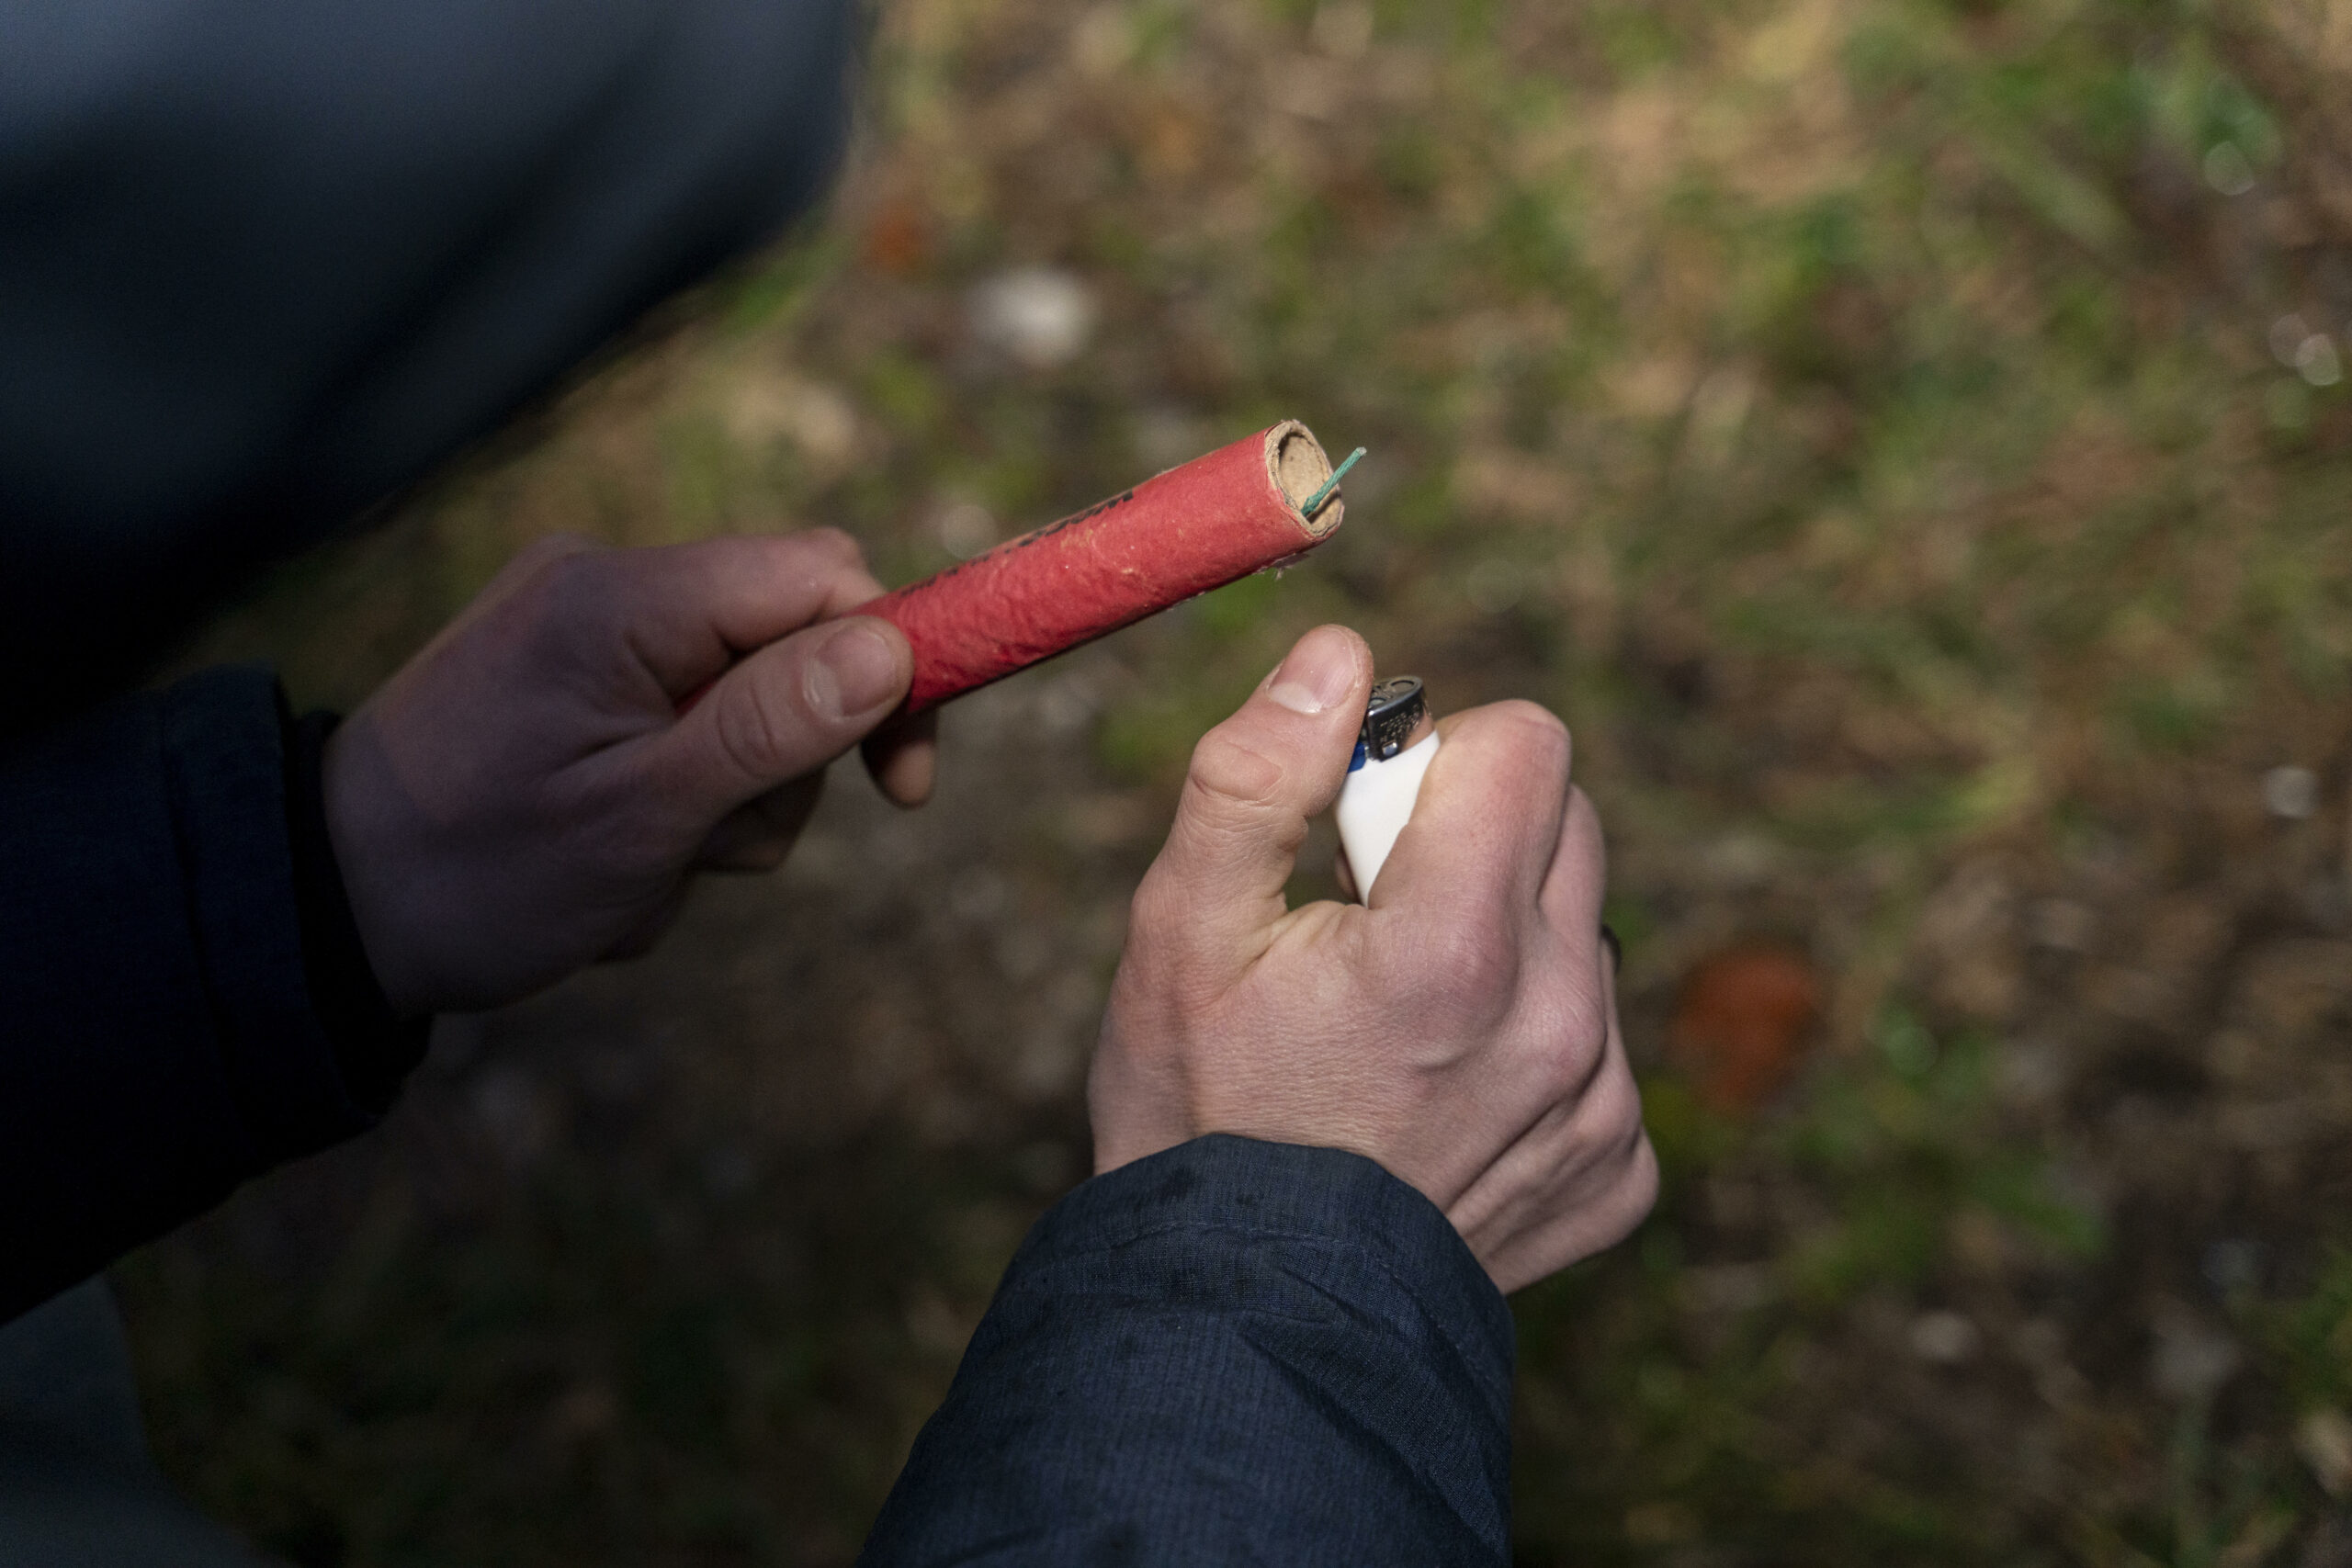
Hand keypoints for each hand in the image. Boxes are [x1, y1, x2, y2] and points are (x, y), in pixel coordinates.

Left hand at [324, 530, 934, 1015]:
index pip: (820, 575)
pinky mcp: (572, 674)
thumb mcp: (644, 816)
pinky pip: (681, 721)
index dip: (890, 666)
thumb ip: (772, 726)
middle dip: (787, 760)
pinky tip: (612, 858)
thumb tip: (892, 647)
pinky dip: (675, 801)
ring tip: (641, 870)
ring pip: (745, 698)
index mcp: (621, 599)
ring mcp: (585, 627)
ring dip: (725, 803)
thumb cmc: (477, 872)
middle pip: (791, 640)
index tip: (902, 787)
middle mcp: (605, 584)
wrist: (324, 909)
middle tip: (712, 848)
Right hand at [1088, 625, 1655, 1292]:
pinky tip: (1442, 1100)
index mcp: (1457, 949)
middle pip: (1570, 821)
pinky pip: (1601, 1043)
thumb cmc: (1198, 1116)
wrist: (1245, 1323)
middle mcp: (1560, 1024)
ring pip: (1585, 931)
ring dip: (1509, 939)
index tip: (1369, 828)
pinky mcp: (1621, 1170)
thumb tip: (1342, 653)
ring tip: (1403, 1024)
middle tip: (1373, 921)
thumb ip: (1259, 774)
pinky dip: (1534, 1043)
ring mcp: (1602, 1107)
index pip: (1530, 743)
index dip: (1440, 756)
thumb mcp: (1180, 929)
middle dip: (1476, 834)